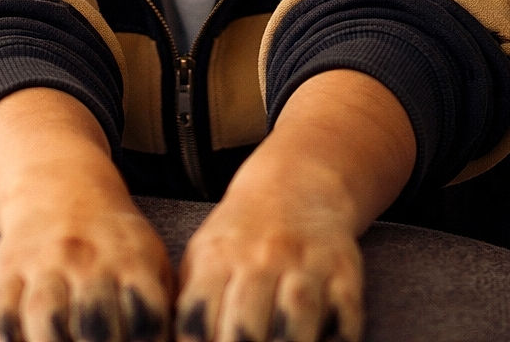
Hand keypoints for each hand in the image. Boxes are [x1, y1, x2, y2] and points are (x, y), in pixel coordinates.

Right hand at [0, 185, 172, 341]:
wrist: (59, 187)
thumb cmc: (115, 244)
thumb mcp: (149, 260)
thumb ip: (162, 309)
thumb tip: (180, 340)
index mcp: (132, 259)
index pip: (146, 318)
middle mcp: (87, 259)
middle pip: (96, 326)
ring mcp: (44, 264)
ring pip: (46, 319)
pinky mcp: (6, 272)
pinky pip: (2, 317)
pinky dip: (12, 341)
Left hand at [176, 70, 415, 341]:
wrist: (297, 184)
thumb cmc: (239, 238)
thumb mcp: (203, 259)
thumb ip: (189, 308)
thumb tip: (164, 341)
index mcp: (216, 260)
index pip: (197, 324)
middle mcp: (260, 260)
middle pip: (245, 331)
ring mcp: (305, 265)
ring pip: (294, 323)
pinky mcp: (345, 274)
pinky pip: (344, 322)